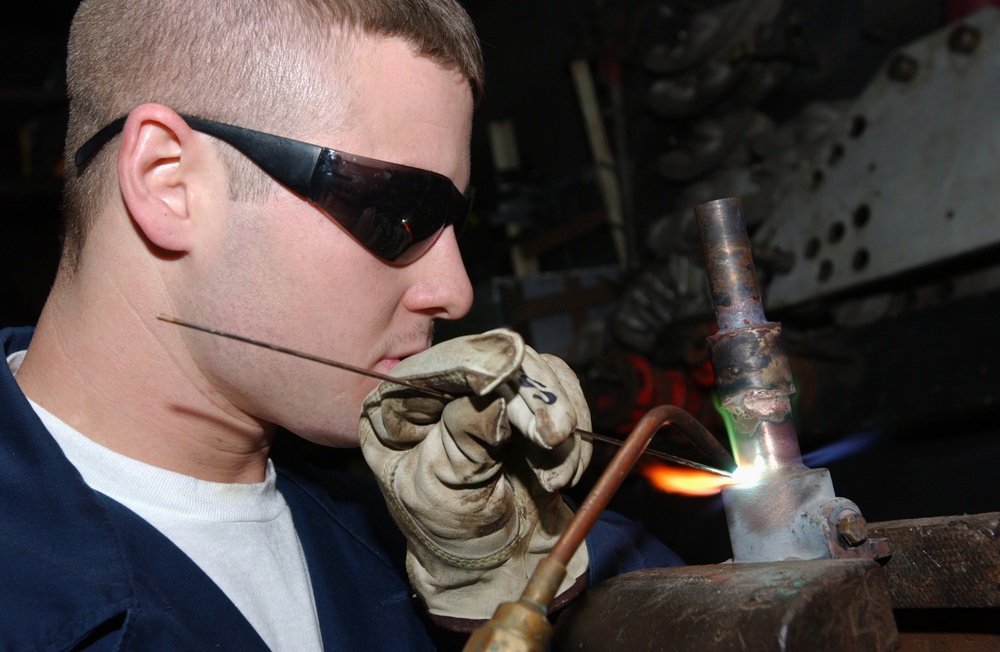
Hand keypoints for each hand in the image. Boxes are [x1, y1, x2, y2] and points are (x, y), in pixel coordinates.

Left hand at [358, 328, 591, 623]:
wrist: (495, 569)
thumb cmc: (449, 534)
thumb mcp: (440, 490)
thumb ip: (462, 440)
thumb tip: (492, 391)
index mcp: (400, 404)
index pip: (443, 362)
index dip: (482, 364)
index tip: (511, 376)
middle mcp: (442, 388)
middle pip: (498, 356)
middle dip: (533, 396)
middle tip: (552, 437)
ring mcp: (490, 394)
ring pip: (539, 370)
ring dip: (558, 420)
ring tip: (554, 475)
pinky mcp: (530, 408)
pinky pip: (564, 394)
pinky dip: (574, 434)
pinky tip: (560, 475)